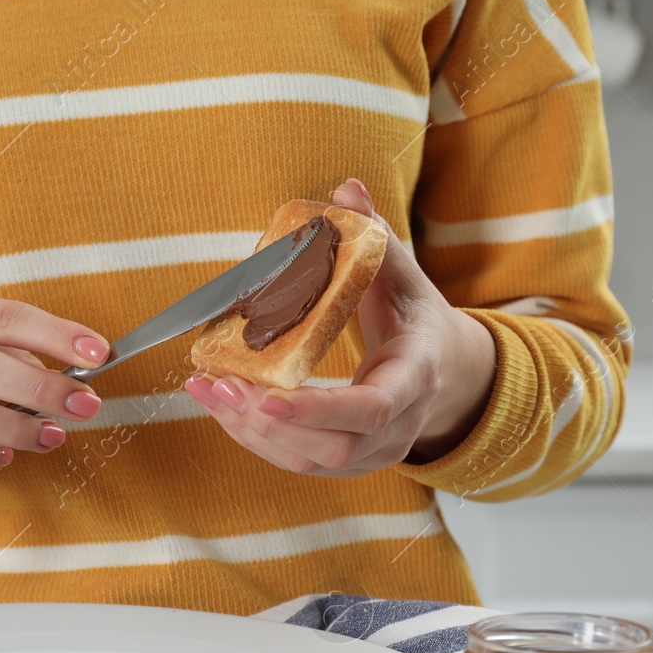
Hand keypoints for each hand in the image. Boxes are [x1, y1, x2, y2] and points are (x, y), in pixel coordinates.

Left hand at [183, 178, 496, 474]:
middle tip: (220, 383)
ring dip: (249, 430)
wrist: (445, 373)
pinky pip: (295, 461)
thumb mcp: (404, 275)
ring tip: (207, 389)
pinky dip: (251, 436)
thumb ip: (375, 236)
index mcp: (415, 378)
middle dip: (268, 421)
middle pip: (332, 446)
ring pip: (307, 461)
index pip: (372, 409)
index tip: (268, 395)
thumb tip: (345, 188)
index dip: (319, 408)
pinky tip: (218, 402)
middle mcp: (398, 428)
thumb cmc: (416, 318)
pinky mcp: (346, 464)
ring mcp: (373, 455)